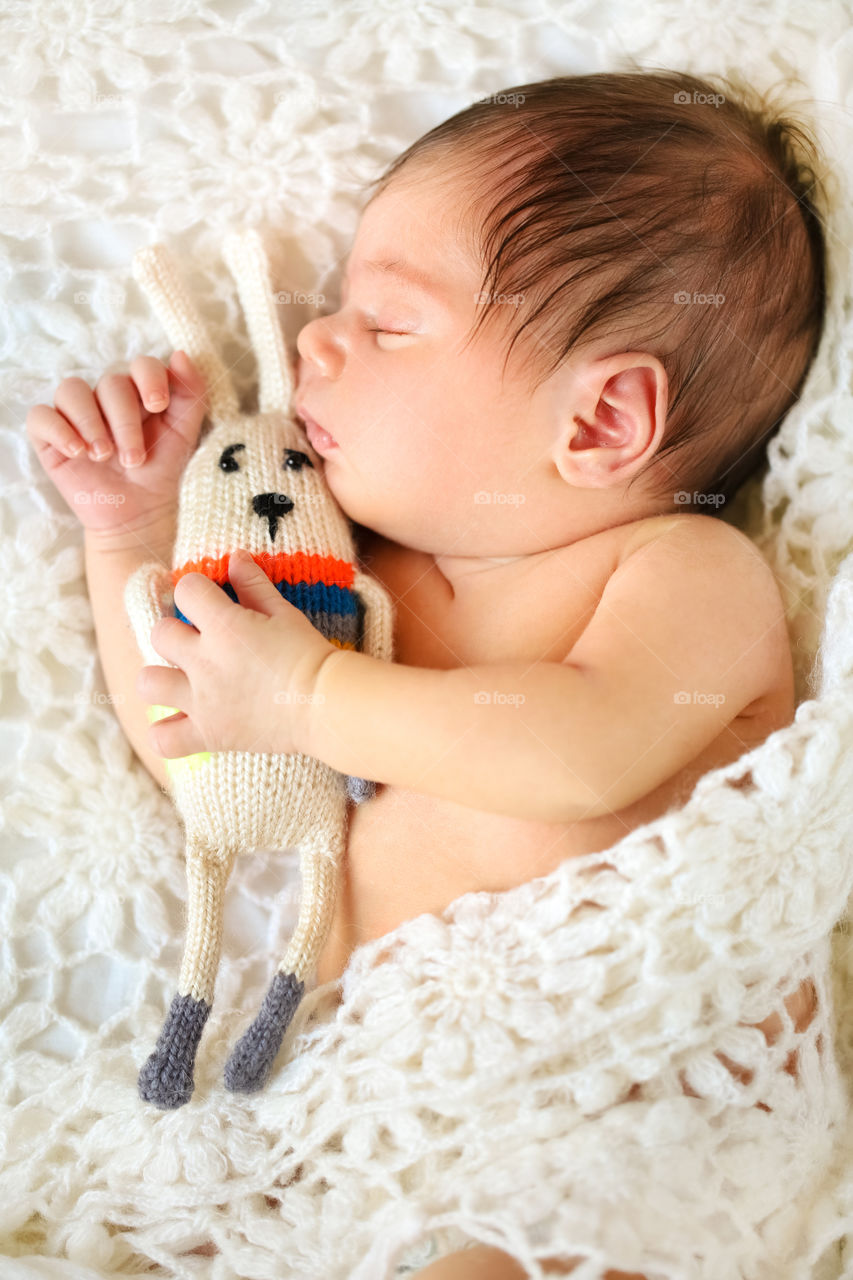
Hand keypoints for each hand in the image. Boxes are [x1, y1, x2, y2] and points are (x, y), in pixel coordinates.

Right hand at [26, 351, 206, 539]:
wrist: (139, 514)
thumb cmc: (161, 471)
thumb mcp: (184, 435)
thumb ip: (189, 395)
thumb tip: (181, 355)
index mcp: (140, 393)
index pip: (141, 364)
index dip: (149, 377)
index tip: (158, 406)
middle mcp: (106, 398)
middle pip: (110, 383)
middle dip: (125, 422)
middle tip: (135, 459)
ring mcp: (77, 415)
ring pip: (72, 390)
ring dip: (91, 423)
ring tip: (104, 456)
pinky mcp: (51, 436)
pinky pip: (41, 416)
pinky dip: (59, 430)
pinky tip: (77, 452)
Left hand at [137, 550, 336, 758]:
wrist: (325, 706)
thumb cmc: (309, 654)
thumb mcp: (284, 613)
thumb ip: (254, 584)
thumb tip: (234, 558)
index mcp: (224, 626)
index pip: (186, 590)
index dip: (197, 590)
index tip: (211, 600)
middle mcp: (204, 662)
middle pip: (159, 633)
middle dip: (175, 632)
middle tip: (197, 642)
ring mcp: (202, 701)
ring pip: (147, 683)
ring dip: (160, 678)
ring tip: (181, 681)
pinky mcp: (208, 735)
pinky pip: (162, 739)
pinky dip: (165, 732)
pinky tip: (181, 722)